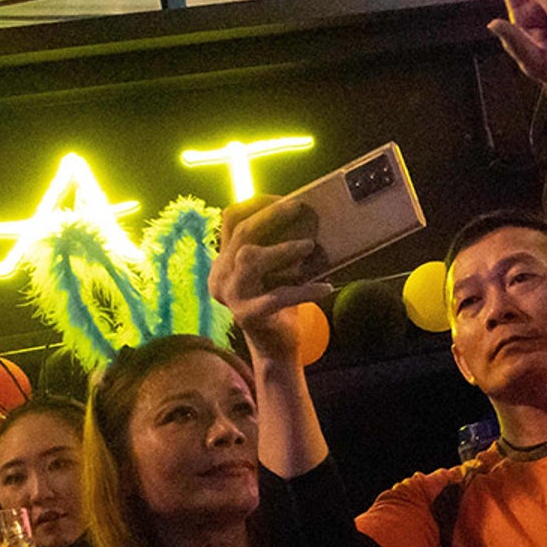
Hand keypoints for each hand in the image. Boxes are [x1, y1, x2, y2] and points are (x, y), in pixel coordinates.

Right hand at [212, 196, 333, 358]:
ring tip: (310, 247)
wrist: (276, 349)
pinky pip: (277, 296)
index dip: (257, 204)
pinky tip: (327, 288)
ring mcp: (230, 296)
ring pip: (250, 258)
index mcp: (223, 261)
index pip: (231, 220)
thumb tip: (307, 213)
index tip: (286, 197)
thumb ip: (280, 244)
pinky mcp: (246, 315)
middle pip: (241, 235)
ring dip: (283, 249)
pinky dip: (305, 291)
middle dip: (271, 216)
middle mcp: (220, 276)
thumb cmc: (281, 303)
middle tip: (300, 207)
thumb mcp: (278, 269)